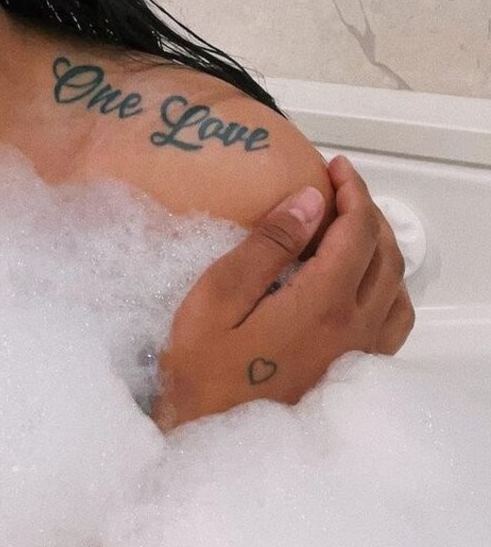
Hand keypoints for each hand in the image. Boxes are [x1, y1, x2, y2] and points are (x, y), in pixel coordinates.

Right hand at [151, 155, 414, 431]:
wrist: (207, 432)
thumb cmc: (202, 364)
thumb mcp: (219, 295)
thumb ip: (268, 246)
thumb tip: (309, 201)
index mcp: (322, 303)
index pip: (357, 233)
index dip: (351, 192)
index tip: (334, 167)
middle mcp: (353, 328)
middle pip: (385, 255)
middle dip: (367, 210)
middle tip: (339, 186)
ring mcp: (358, 353)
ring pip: (397, 287)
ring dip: (381, 245)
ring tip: (351, 224)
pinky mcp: (352, 372)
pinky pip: (394, 320)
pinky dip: (388, 285)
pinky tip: (360, 280)